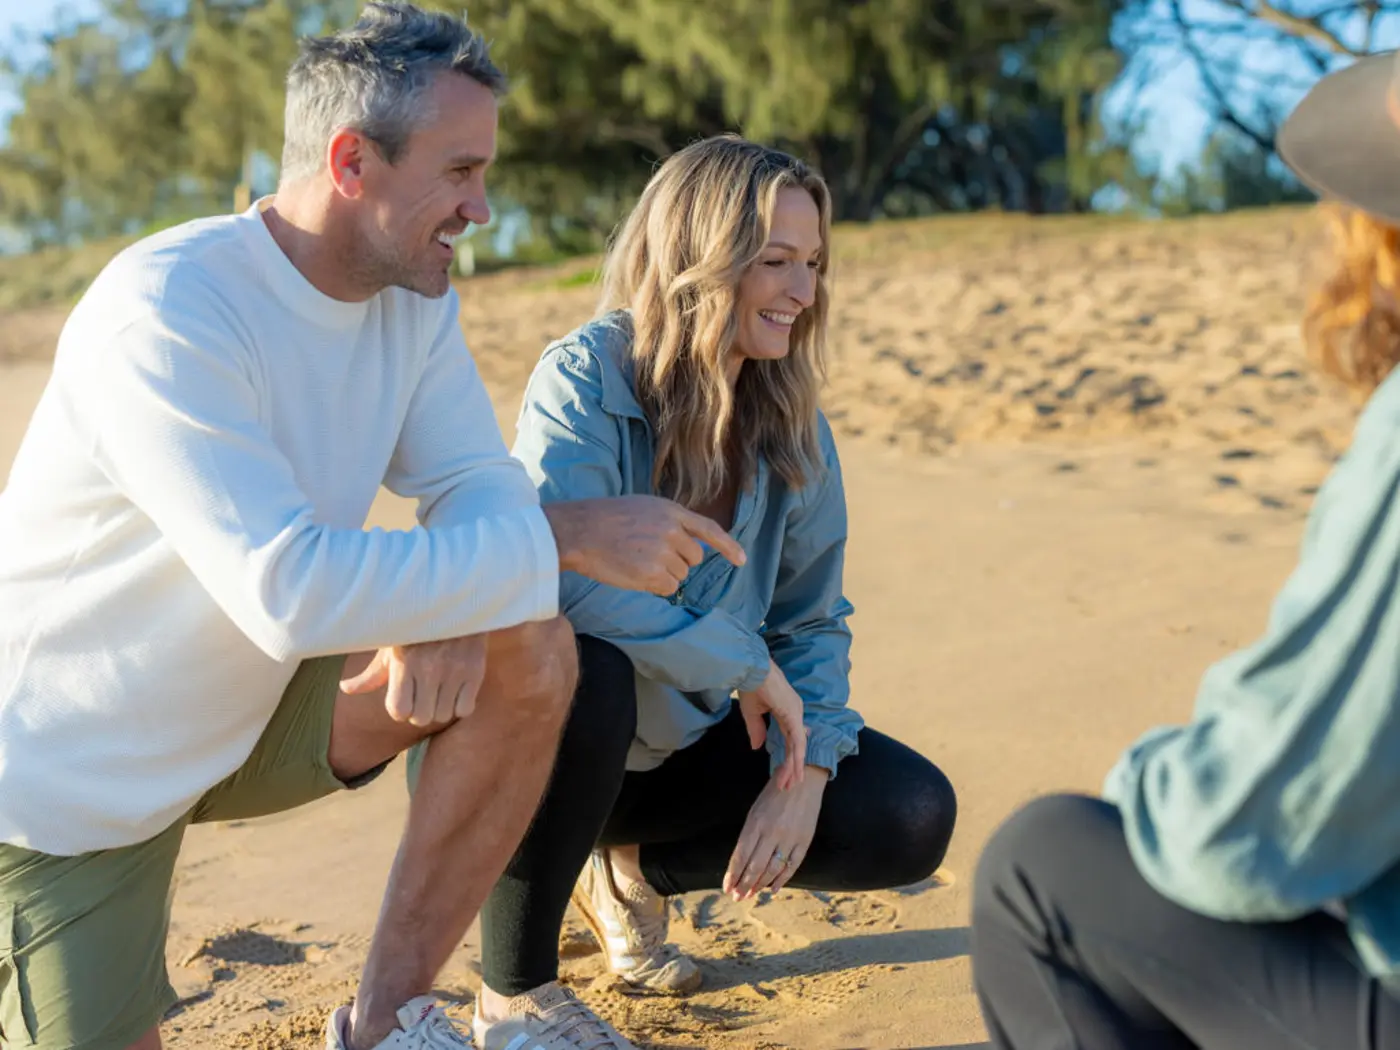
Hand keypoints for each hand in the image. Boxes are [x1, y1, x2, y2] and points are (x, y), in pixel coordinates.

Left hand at [340, 634, 487, 726]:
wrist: (456, 600)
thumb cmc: (417, 627)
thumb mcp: (391, 645)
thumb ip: (372, 673)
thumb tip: (346, 689)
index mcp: (404, 662)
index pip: (399, 710)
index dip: (400, 709)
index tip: (403, 698)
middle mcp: (429, 668)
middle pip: (422, 718)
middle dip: (420, 711)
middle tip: (422, 696)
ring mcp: (454, 670)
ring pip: (444, 716)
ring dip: (440, 708)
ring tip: (440, 691)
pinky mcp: (475, 670)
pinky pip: (465, 709)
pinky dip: (460, 705)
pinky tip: (456, 690)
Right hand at [542, 495, 745, 595]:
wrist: (579, 531)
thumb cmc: (605, 520)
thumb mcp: (644, 508)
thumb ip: (669, 522)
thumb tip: (690, 545)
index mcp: (671, 511)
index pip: (709, 530)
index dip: (728, 546)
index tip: (741, 560)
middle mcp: (671, 530)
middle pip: (694, 559)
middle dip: (679, 562)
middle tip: (649, 556)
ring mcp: (662, 552)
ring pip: (680, 575)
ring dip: (663, 575)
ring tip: (635, 561)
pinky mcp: (652, 573)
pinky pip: (667, 588)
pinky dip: (655, 587)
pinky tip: (634, 574)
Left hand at [723, 766, 829, 899]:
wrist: (803, 780)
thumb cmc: (773, 795)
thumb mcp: (755, 811)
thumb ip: (749, 836)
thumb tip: (741, 863)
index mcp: (755, 823)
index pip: (741, 855)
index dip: (733, 875)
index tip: (727, 888)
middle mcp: (772, 832)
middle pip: (755, 866)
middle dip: (744, 885)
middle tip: (738, 897)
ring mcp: (790, 837)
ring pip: (773, 869)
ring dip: (761, 885)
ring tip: (752, 894)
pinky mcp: (805, 840)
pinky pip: (792, 865)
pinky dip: (783, 879)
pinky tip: (774, 888)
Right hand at [736, 659, 806, 791]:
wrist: (752, 670)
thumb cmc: (751, 685)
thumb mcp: (752, 713)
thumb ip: (756, 730)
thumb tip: (758, 747)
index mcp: (787, 710)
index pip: (790, 737)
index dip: (789, 755)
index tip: (787, 772)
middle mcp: (795, 713)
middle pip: (795, 745)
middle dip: (792, 766)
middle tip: (788, 785)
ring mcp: (796, 714)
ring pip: (797, 747)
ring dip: (794, 767)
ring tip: (791, 784)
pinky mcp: (793, 716)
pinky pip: (797, 741)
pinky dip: (796, 758)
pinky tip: (795, 771)